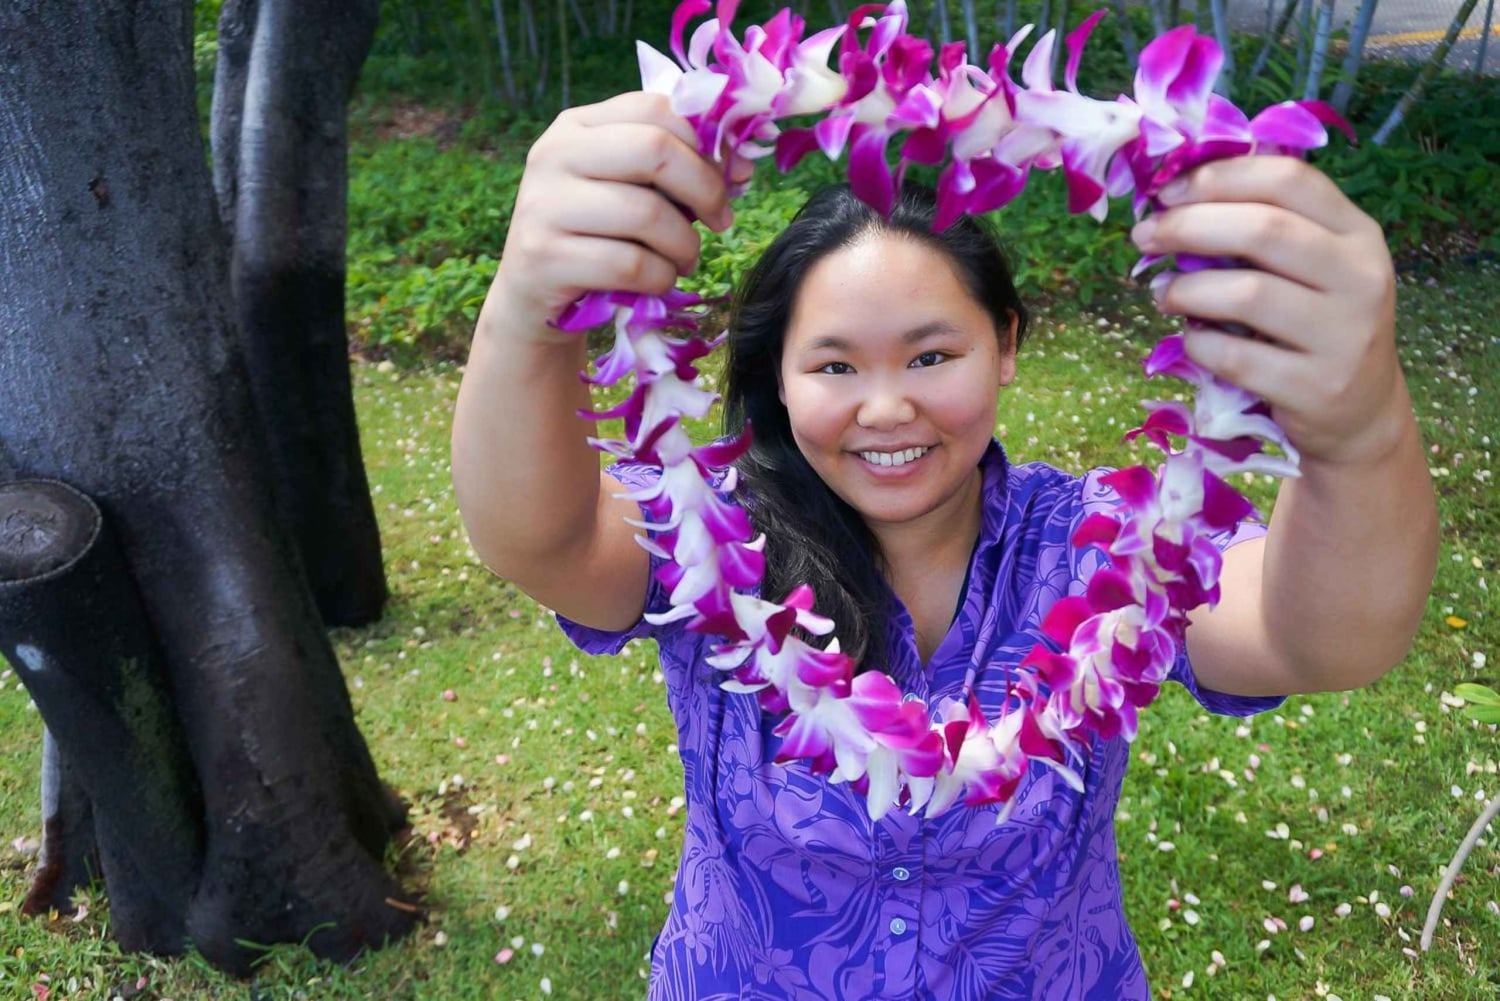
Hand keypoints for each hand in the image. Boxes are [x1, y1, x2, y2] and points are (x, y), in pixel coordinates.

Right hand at [486, 92, 753, 339]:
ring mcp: (544, 204)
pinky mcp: (544, 256)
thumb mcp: (629, 191)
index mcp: (577, 126)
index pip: (656, 108)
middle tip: (720, 221)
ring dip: (685, 245)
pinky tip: (658, 282)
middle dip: (705, 189)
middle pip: (655, 150)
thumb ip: (675, 169)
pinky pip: (629, 264)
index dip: (707, 143)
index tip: (732, 178)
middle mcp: (554, 154)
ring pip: (647, 213)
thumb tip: (741, 166)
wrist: (532, 296)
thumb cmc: (596, 236)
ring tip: (685, 260)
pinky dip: (660, 278)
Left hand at [1131, 156, 1404, 466]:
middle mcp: (1361, 277)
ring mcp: (1344, 335)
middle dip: (1187, 226)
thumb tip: (1174, 200)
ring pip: (1247, 293)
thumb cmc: (1315, 326)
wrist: (1359, 411)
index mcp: (1357, 232)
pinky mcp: (1316, 387)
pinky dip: (1199, 344)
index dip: (1218, 178)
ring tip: (1163, 294)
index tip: (1166, 193)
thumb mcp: (1313, 268)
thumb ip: (1265, 229)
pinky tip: (1191, 340)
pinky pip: (1235, 356)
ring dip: (1186, 289)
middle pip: (1263, 229)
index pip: (1288, 179)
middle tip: (1144, 236)